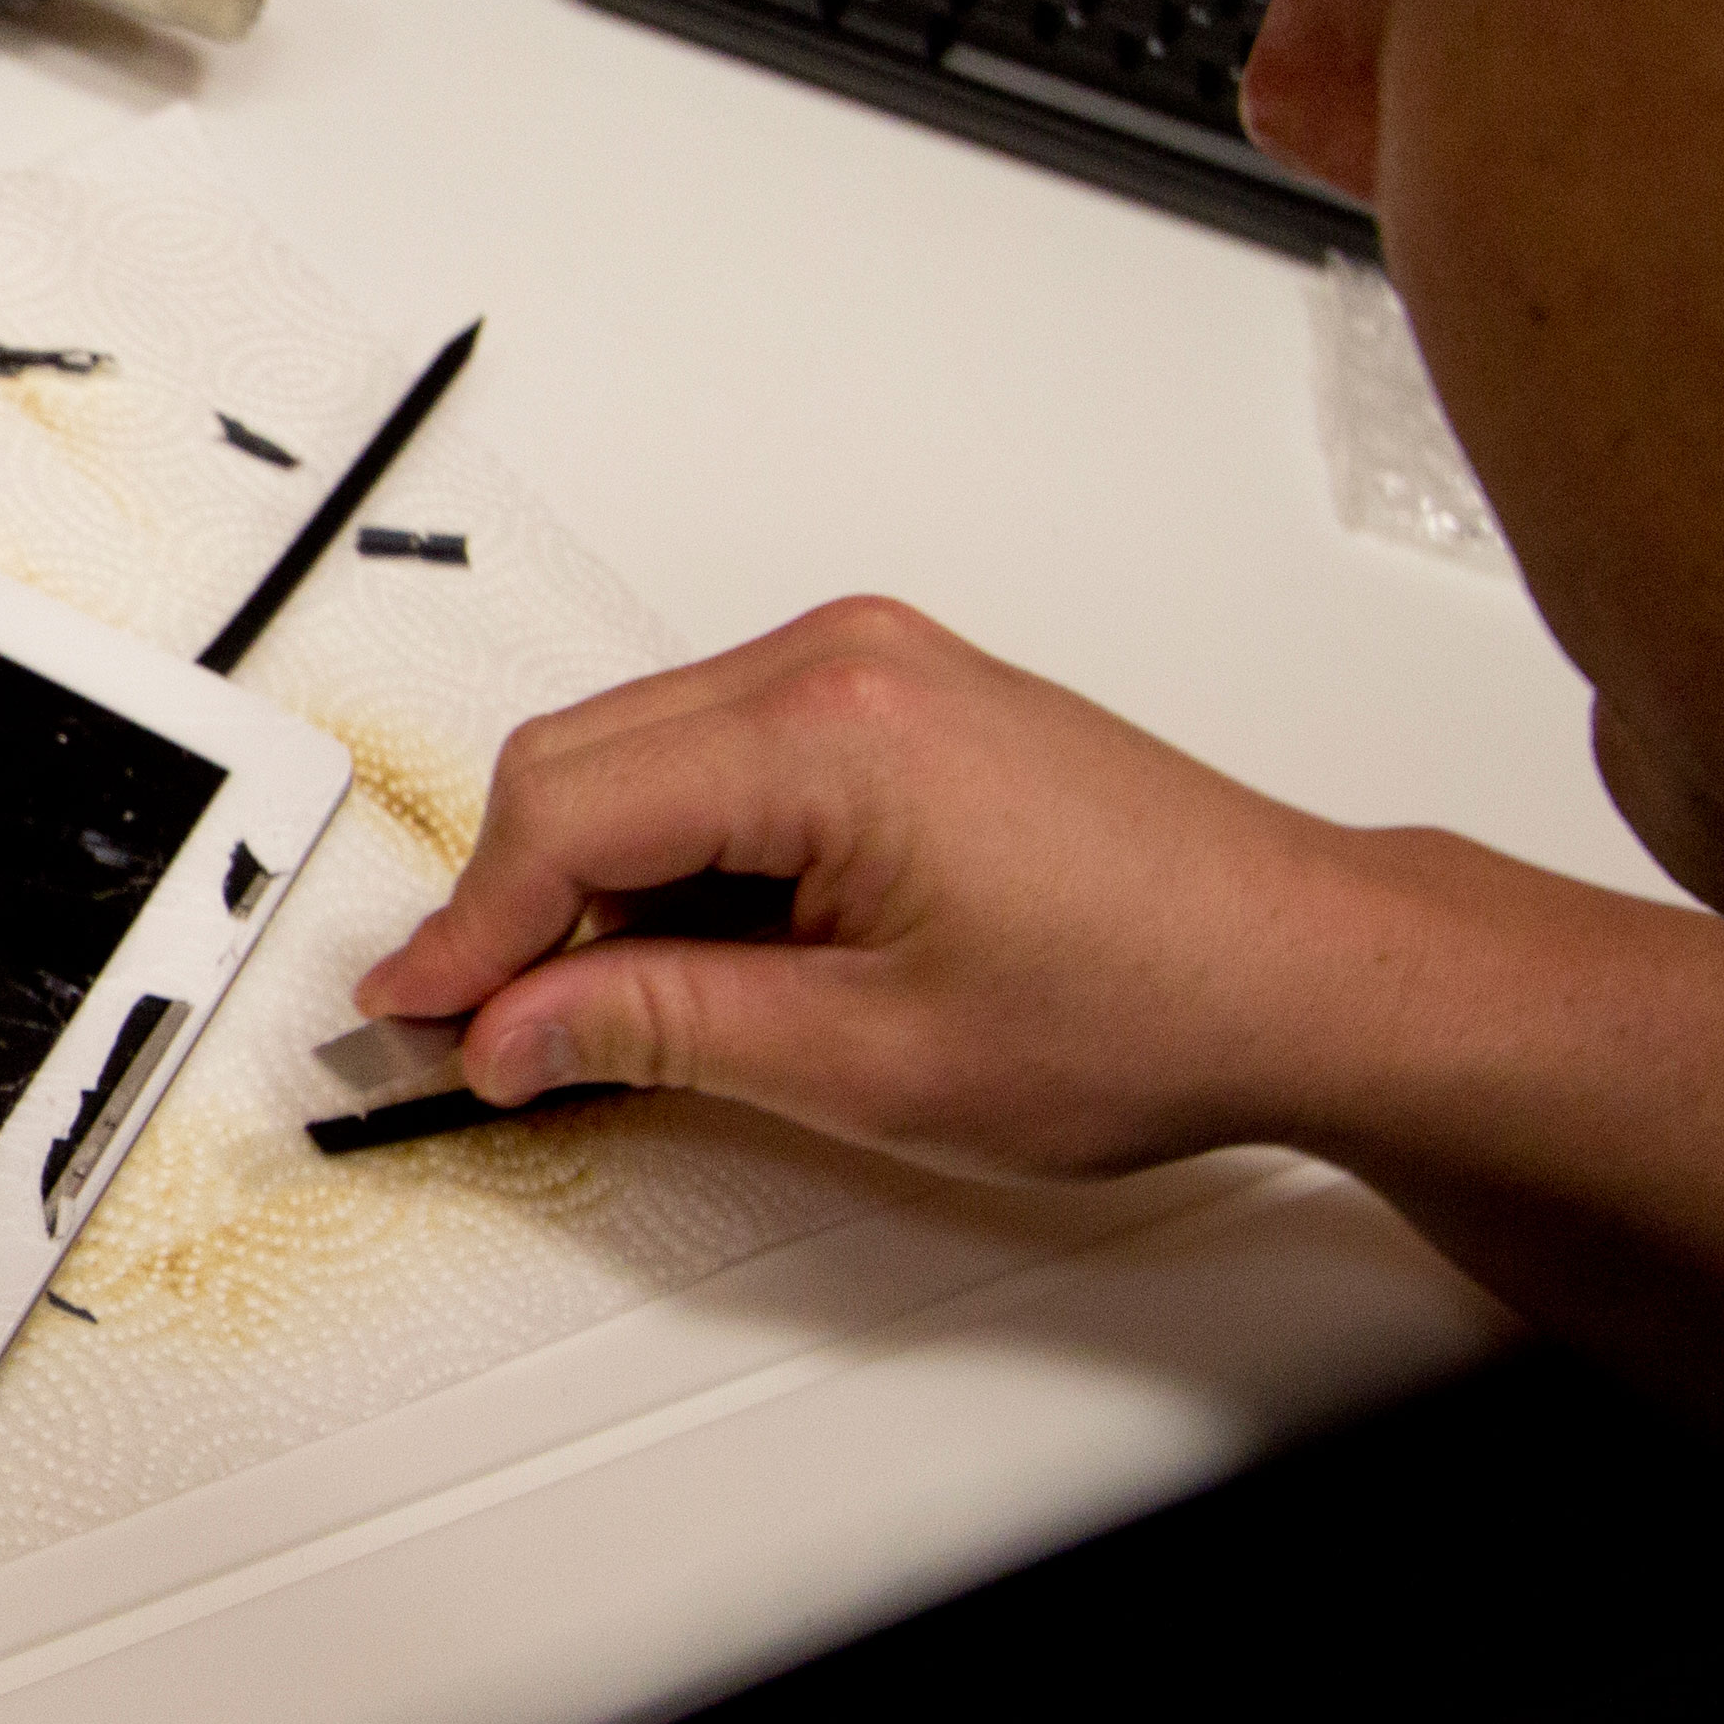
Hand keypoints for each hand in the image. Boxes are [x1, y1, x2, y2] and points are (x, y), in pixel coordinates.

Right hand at [353, 596, 1385, 1179]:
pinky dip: (674, 849)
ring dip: (597, 877)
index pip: (566, 813)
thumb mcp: (868, 1062)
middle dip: (513, 898)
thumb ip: (658, 1030)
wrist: (1305, 970)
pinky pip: (716, 749)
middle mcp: (841, 662)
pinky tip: (699, 949)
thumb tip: (518, 1030)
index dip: (470, 929)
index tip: (419, 1015)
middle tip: (484, 1027)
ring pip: (638, 753)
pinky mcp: (893, 692)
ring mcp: (870, 663)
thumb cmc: (1148, 1003)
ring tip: (616, 1010)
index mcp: (831, 733)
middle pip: (578, 760)